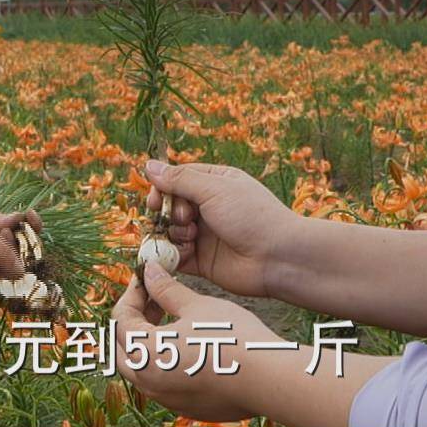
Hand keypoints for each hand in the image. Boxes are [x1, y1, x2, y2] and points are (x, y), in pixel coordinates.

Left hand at [109, 260, 290, 423]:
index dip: (133, 293)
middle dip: (133, 320)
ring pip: (140, 369)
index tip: (147, 278)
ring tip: (171, 321)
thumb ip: (165, 289)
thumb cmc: (232, 337)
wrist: (269, 380)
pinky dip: (164, 363)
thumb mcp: (196, 305)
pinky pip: (162, 383)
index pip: (121, 318)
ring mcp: (165, 398)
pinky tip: (188, 347)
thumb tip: (148, 270)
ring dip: (146, 343)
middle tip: (155, 299)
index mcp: (143, 353)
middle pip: (122, 347)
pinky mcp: (185, 407)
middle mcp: (147, 381)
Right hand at [143, 160, 300, 298]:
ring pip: (170, 231)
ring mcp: (204, 235)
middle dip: (168, 212)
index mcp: (215, 183)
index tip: (156, 199)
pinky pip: (175, 255)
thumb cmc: (252, 216)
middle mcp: (208, 207)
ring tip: (190, 236)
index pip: (176, 179)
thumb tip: (148, 165)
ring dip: (173, 233)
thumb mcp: (214, 189)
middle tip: (183, 218)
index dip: (162, 188)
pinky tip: (185, 253)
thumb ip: (179, 179)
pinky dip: (173, 254)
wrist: (278, 257)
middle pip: (170, 206)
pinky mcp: (202, 261)